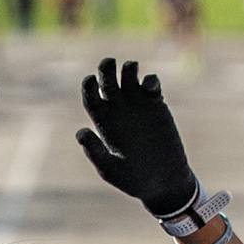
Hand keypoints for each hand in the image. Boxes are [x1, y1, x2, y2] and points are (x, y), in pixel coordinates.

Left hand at [75, 58, 197, 218]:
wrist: (163, 180)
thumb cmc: (133, 179)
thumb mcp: (111, 169)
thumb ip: (95, 151)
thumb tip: (80, 132)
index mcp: (103, 123)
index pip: (91, 97)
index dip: (88, 86)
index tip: (90, 80)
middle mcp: (118, 110)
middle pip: (107, 81)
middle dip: (106, 68)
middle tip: (108, 62)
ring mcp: (137, 105)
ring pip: (128, 76)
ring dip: (128, 68)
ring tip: (131, 68)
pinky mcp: (156, 105)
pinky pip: (150, 84)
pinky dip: (149, 79)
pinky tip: (150, 87)